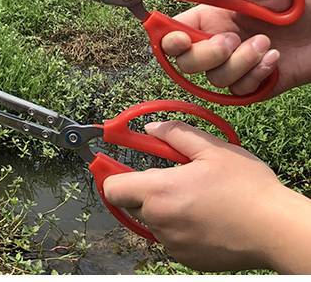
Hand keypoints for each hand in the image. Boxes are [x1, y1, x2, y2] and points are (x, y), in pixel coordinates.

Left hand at [103, 121, 310, 272]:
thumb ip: (175, 133)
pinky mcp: (187, 259)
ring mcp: (173, 244)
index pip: (112, 189)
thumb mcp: (212, 149)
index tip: (117, 166)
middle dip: (143, 189)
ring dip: (163, 209)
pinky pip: (170, 238)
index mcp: (160, 192)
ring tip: (196, 197)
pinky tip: (205, 217)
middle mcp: (160, 222)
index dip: (112, 175)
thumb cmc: (247, 188)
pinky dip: (179, 227)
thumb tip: (150, 128)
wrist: (277, 229)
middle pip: (130, 204)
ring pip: (152, 221)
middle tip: (171, 178)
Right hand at [161, 0, 310, 95]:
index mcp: (209, 17)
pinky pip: (238, 90)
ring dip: (240, 62)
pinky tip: (274, 59)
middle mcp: (215, 43)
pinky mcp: (251, 85)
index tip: (179, 37)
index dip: (167, 38)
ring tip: (267, 44)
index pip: (172, 32)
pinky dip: (256, 74)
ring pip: (214, 77)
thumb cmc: (301, 0)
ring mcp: (232, 66)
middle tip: (231, 40)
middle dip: (205, 54)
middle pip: (185, 61)